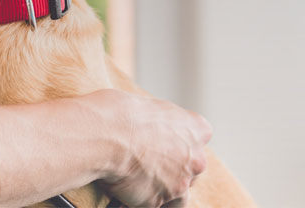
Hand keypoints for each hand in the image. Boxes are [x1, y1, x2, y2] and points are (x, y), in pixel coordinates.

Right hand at [89, 89, 211, 206]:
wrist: (107, 134)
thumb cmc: (122, 112)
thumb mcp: (151, 106)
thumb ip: (162, 124)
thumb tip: (150, 130)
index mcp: (198, 129)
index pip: (196, 142)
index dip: (176, 145)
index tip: (162, 146)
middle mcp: (196, 159)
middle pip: (190, 169)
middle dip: (172, 169)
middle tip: (147, 164)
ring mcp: (179, 183)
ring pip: (177, 193)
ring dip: (161, 189)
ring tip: (137, 182)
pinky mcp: (158, 201)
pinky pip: (151, 203)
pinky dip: (140, 199)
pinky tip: (125, 189)